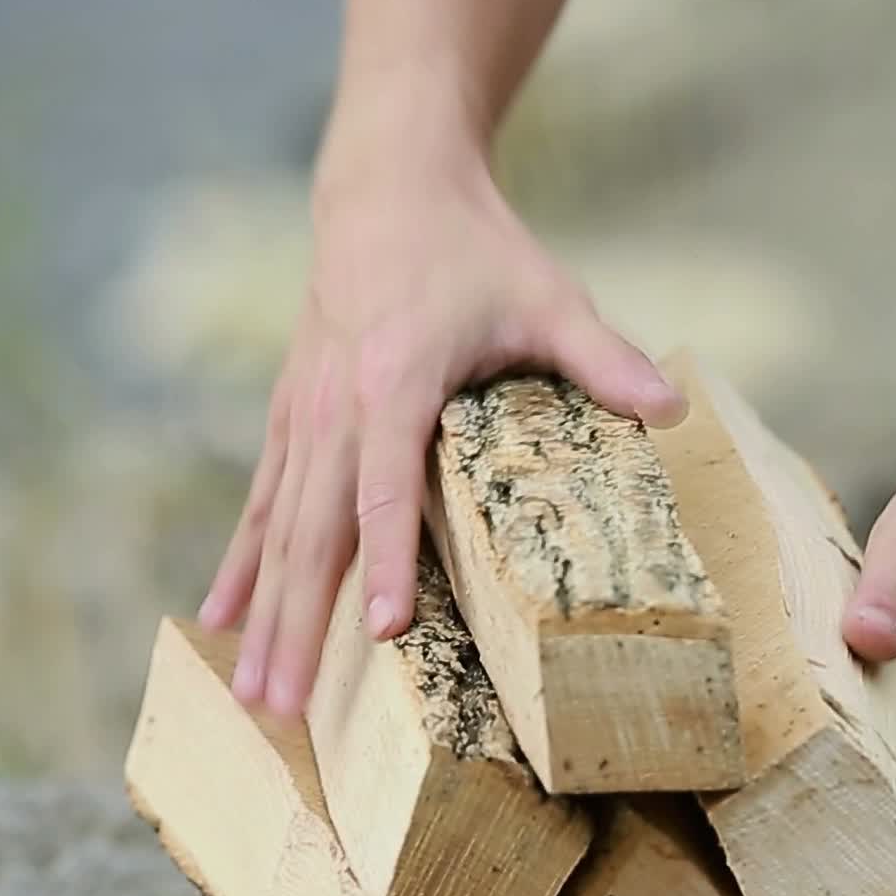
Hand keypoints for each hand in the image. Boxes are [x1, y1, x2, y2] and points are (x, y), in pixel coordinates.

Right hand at [197, 88, 684, 717]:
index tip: (382, 630)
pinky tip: (222, 613)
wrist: (387, 188)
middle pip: (311, 530)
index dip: (385, 562)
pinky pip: (260, 503)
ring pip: (274, 529)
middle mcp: (334, 405)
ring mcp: (302, 414)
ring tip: (251, 690)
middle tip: (284, 707)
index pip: (387, 488)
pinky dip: (240, 562)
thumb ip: (604, 360)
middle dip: (296, 623)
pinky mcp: (290, 416)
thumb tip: (673, 411)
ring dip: (261, 613)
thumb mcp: (547, 297)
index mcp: (396, 380)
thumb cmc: (472, 249)